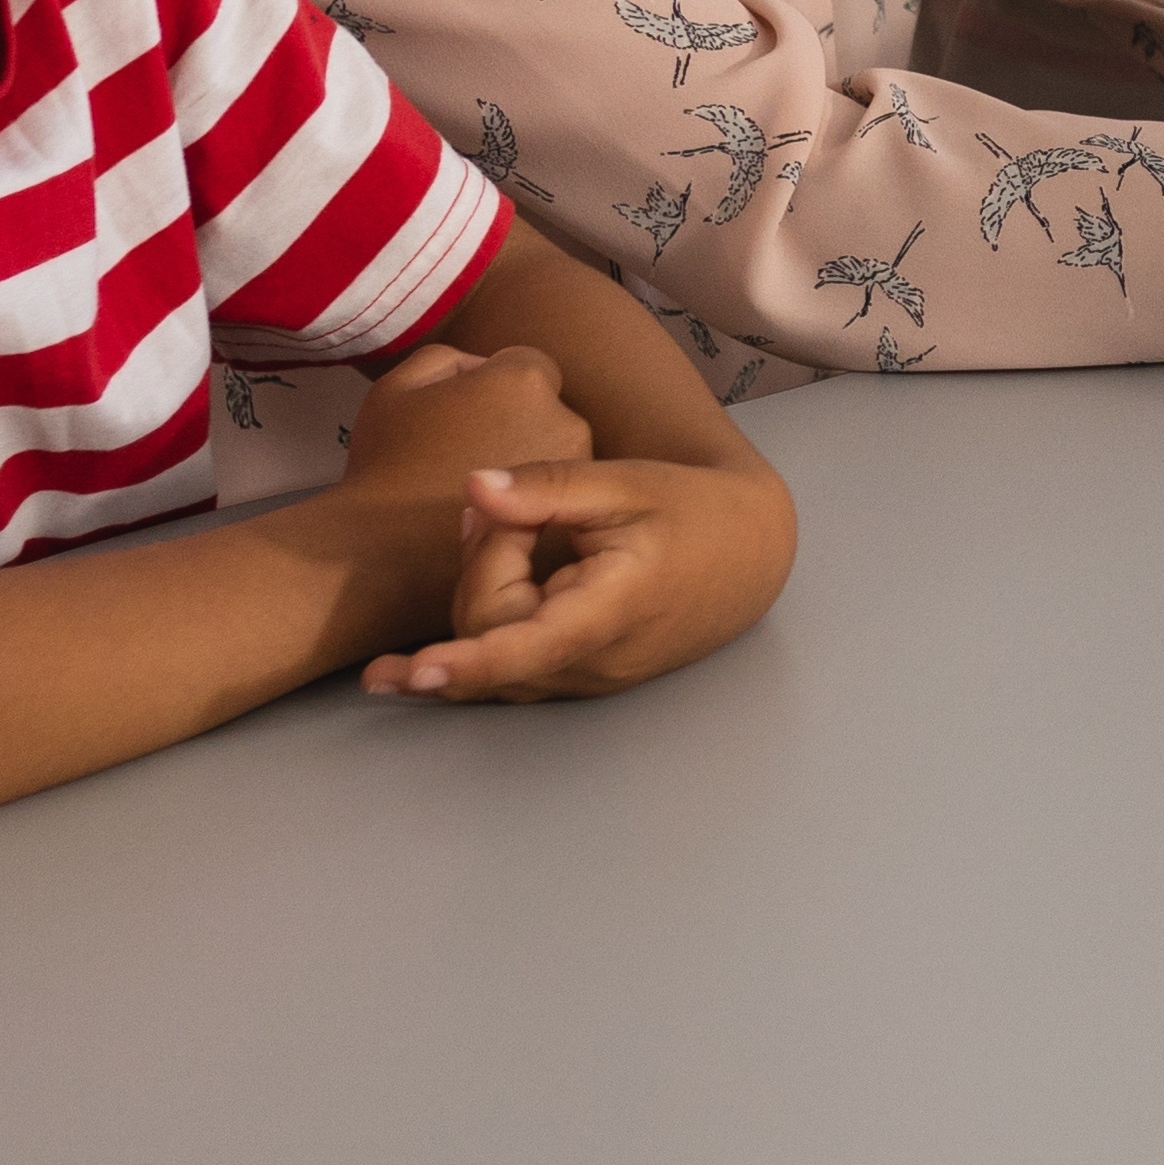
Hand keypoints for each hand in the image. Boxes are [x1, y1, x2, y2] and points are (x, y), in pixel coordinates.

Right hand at [333, 336, 588, 500]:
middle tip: (468, 447)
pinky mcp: (569, 517)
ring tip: (476, 483)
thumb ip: (451, 360)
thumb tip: (482, 369)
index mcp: (525, 381)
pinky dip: (533, 497)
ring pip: (555, 449)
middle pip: (546, 407)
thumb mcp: (400, 386)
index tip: (464, 412)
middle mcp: (565, 420)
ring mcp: (573, 474)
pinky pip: (555, 493)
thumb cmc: (387, 462)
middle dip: (516, 419)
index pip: (524, 364)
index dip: (491, 384)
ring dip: (527, 456)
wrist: (387, 550)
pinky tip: (493, 512)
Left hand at [363, 447, 796, 700]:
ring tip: (524, 533)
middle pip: (488, 632)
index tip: (413, 671)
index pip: (524, 646)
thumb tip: (472, 486)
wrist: (750, 555)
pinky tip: (502, 572)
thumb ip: (548, 487)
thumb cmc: (692, 511)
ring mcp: (586, 680)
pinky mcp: (579, 681)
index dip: (463, 661)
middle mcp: (594, 662)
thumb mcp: (626, 483)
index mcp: (610, 611)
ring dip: (485, 592)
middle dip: (482, 565)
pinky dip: (491, 622)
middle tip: (515, 511)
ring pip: (493, 654)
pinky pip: (511, 663)